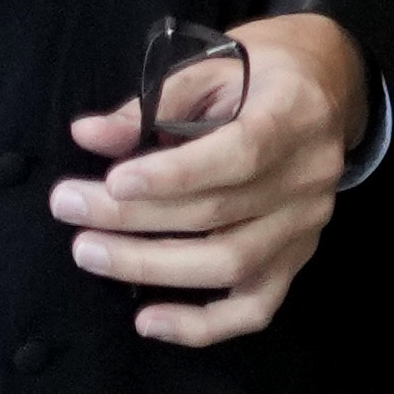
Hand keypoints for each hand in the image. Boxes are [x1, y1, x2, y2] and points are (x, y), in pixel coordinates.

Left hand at [58, 11, 369, 348]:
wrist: (326, 88)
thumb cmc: (258, 73)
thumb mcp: (208, 68)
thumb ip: (151, 103)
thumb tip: (89, 136)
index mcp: (295, 115)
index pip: (240, 155)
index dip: (174, 176)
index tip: (112, 181)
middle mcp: (310, 176)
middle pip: (220, 213)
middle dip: (132, 216)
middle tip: (67, 205)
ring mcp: (307, 223)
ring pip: (232, 264)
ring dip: (151, 266)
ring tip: (89, 251)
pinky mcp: (297, 256)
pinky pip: (256, 307)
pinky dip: (203, 325)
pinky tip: (148, 322)